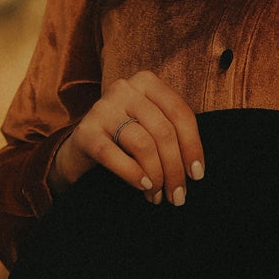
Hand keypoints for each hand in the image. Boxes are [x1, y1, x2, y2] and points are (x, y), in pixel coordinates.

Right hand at [50, 71, 204, 205]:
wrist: (82, 148)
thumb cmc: (125, 139)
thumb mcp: (151, 127)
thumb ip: (174, 135)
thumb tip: (195, 169)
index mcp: (146, 82)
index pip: (179, 112)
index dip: (192, 146)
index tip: (197, 174)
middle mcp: (124, 89)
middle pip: (163, 131)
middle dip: (174, 168)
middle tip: (177, 195)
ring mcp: (102, 108)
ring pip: (142, 144)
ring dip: (156, 176)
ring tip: (157, 195)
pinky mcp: (85, 132)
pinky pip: (112, 154)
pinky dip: (132, 173)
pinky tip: (143, 186)